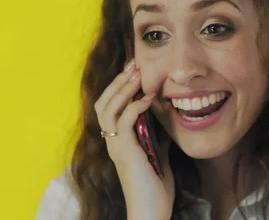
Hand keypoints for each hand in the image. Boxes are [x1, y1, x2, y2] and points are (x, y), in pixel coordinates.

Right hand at [94, 59, 173, 219]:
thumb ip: (157, 140)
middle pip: (103, 102)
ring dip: (123, 88)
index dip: (119, 86)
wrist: (151, 212)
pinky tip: (148, 98)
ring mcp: (117, 146)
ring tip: (137, 73)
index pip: (110, 106)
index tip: (134, 69)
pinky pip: (124, 122)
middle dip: (118, 81)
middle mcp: (112, 141)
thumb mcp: (158, 157)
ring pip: (107, 108)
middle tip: (134, 64)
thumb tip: (166, 125)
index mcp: (119, 141)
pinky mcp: (126, 152)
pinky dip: (134, 106)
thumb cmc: (155, 189)